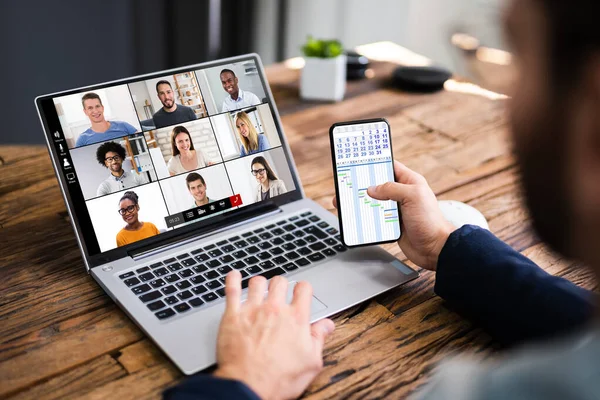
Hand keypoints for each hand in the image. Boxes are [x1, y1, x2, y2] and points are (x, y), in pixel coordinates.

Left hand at [214, 272, 334, 399]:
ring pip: (257, 282)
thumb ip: (319, 340)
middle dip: (281, 284)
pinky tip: (235, 276)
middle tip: (279, 292)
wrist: (248, 386)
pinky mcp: (232, 316)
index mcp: (295, 319)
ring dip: (260, 284)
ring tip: (259, 289)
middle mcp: (274, 309)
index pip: (304, 289)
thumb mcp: (310, 363)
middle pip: (280, 281)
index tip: (302, 292)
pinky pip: (231, 290)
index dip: (304, 289)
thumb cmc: (278, 379)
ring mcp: (252, 310)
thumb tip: (327, 326)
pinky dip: (233, 280)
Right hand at [333, 161, 454, 269]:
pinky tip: (354, 217)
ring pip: (373, 202)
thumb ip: (391, 189)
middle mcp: (401, 194)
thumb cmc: (430, 221)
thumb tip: (372, 189)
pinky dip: (364, 217)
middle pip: (377, 184)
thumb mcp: (413, 196)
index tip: (358, 161)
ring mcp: (395, 209)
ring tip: (345, 202)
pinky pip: (374, 218)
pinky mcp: (390, 224)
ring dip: (360, 202)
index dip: (374, 163)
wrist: (435, 249)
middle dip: (362, 184)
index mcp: (409, 181)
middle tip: (346, 184)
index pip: (389, 166)